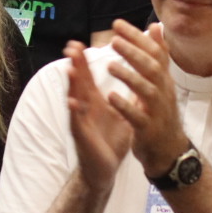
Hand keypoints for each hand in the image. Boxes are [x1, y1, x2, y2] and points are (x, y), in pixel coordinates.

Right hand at [64, 41, 132, 190]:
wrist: (105, 170)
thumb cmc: (111, 141)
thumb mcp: (123, 114)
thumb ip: (129, 95)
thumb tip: (140, 78)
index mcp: (94, 102)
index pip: (88, 77)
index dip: (84, 61)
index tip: (81, 42)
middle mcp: (84, 108)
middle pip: (78, 83)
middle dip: (75, 65)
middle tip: (72, 46)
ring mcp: (81, 121)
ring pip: (74, 99)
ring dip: (72, 84)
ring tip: (70, 69)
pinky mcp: (82, 136)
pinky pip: (77, 122)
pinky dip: (74, 111)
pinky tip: (73, 101)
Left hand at [103, 21, 190, 179]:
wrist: (168, 150)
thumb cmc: (160, 112)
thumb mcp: (161, 82)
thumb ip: (158, 55)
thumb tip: (155, 26)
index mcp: (163, 80)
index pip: (154, 52)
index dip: (137, 38)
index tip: (117, 24)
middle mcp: (163, 92)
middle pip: (152, 68)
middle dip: (134, 53)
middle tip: (114, 41)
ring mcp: (158, 111)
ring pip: (147, 90)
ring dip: (129, 77)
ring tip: (110, 66)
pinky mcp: (149, 129)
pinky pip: (138, 116)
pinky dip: (125, 106)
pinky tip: (110, 96)